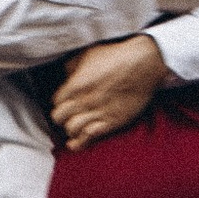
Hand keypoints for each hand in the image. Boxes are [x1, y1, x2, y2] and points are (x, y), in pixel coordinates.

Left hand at [52, 35, 167, 149]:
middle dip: (60, 118)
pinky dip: (80, 142)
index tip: (64, 103)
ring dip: (71, 129)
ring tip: (74, 128)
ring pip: (72, 130)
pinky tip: (76, 143)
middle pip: (58, 118)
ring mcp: (97, 112)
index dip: (59, 103)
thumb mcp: (88, 54)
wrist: (143, 64)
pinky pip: (89, 137)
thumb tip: (66, 75)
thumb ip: (72, 66)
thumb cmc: (116, 56)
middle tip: (66, 116)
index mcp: (75, 84)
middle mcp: (83, 100)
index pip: (55, 101)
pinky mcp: (111, 122)